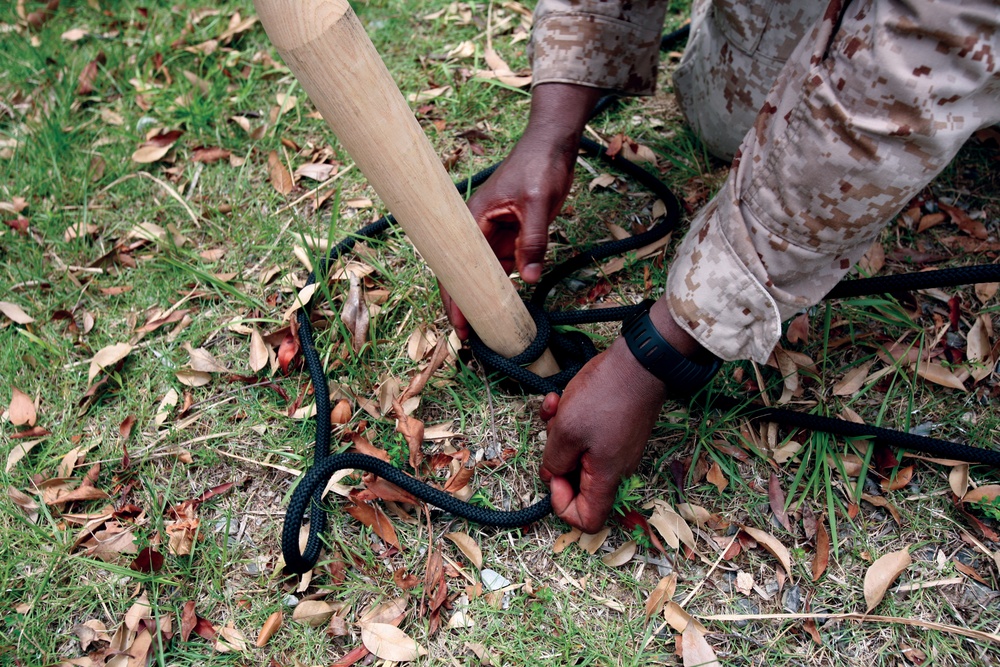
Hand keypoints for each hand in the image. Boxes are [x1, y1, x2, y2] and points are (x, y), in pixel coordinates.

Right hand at [442, 83, 603, 339]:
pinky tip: (508, 306)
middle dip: (465, 305)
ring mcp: (494, 234)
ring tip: (487, 330)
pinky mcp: (510, 236)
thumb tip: (528, 278)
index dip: (455, 297)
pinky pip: (504, 266)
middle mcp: (478, 229)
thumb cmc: (539, 166)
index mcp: (473, 219)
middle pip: (465, 274)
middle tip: (470, 338)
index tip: (460, 324)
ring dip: (485, 299)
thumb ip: (533, 241)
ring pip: (485, 274)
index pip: (457, 265)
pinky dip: (505, 286)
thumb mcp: (538, 203)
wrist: (553, 145)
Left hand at [539, 337, 666, 532]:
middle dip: (556, 458)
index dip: (562, 505)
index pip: (587, 520)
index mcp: (606, 477)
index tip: (554, 474)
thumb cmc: (605, 395)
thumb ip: (554, 461)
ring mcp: (616, 448)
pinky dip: (570, 420)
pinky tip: (561, 398)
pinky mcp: (615, 430)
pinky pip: (586, 436)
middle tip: (552, 431)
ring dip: (559, 433)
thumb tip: (552, 474)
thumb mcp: (566, 430)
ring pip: (578, 454)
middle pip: (578, 484)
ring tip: (555, 406)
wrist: (640, 361)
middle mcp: (615, 468)